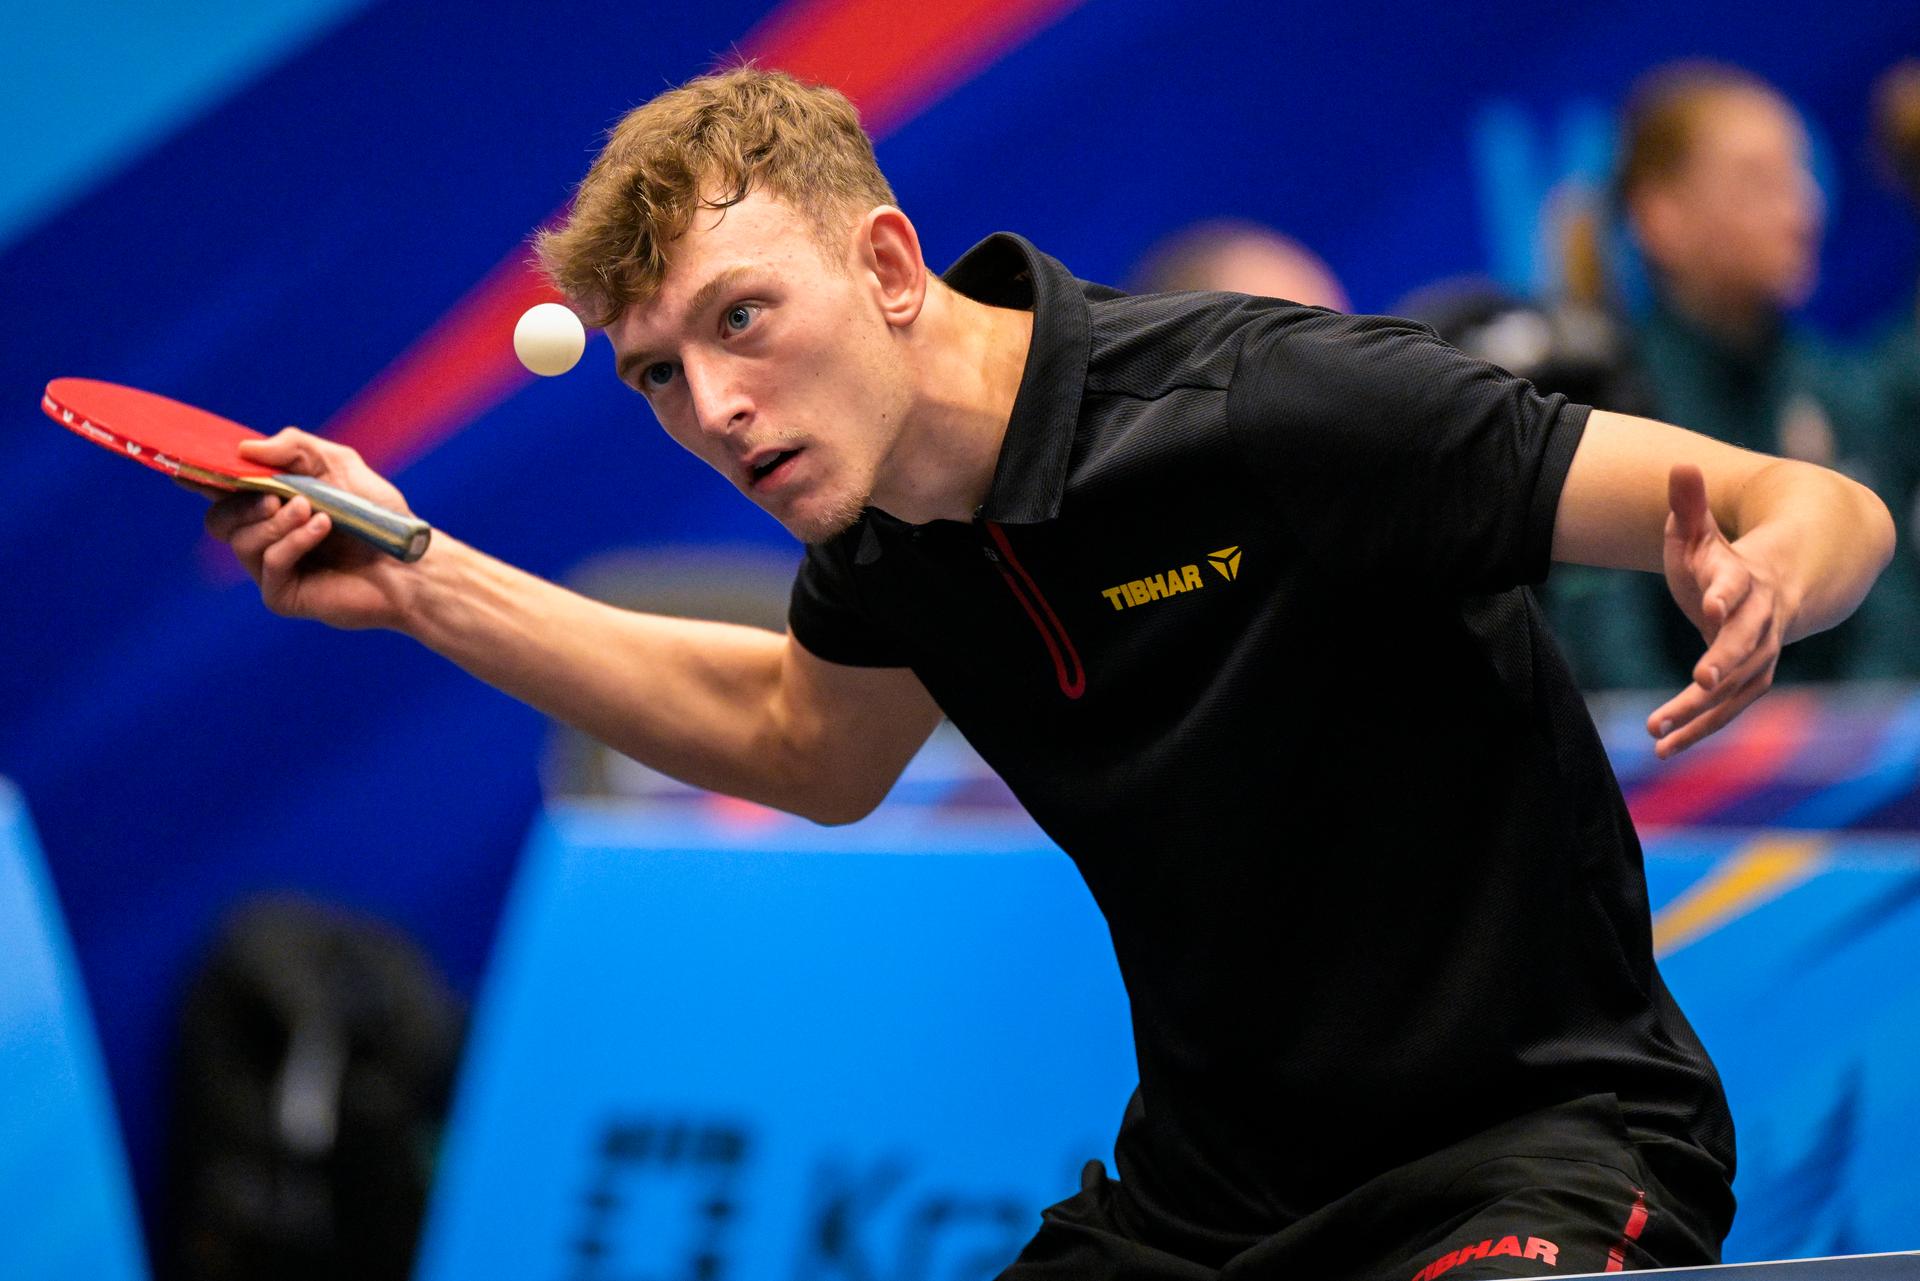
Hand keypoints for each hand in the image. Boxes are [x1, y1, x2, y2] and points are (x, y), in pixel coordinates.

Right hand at [198, 428, 418, 628]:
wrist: (410, 561)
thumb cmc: (378, 516)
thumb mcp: (339, 465)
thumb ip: (295, 448)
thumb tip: (244, 449)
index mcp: (270, 505)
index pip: (220, 492)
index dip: (199, 478)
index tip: (186, 467)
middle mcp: (265, 538)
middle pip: (217, 520)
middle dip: (241, 503)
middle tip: (276, 497)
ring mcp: (271, 569)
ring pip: (240, 541)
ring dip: (276, 522)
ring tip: (314, 512)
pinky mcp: (282, 595)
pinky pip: (268, 562)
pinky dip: (294, 541)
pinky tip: (323, 529)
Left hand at [1646, 464, 1785, 758]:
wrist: (1775, 587)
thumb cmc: (1724, 559)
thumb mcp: (1703, 530)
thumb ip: (1690, 503)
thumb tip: (1680, 464)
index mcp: (1746, 580)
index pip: (1737, 586)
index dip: (1724, 594)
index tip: (1710, 605)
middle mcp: (1760, 622)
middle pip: (1745, 644)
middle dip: (1723, 661)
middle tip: (1699, 678)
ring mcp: (1759, 654)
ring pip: (1736, 687)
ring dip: (1700, 709)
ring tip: (1657, 729)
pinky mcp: (1750, 680)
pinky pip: (1728, 709)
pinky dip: (1699, 729)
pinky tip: (1664, 748)